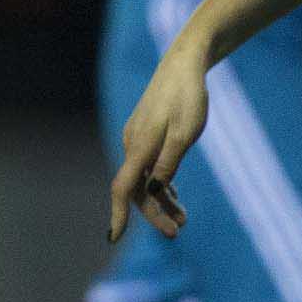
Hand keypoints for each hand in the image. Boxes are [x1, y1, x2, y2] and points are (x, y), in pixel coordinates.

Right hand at [108, 45, 208, 240]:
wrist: (184, 64)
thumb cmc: (188, 97)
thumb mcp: (185, 133)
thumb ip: (169, 163)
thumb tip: (156, 191)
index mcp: (140, 146)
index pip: (123, 187)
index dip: (118, 214)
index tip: (114, 238)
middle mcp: (133, 144)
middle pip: (136, 189)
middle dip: (154, 213)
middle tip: (178, 231)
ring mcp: (138, 139)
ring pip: (144, 179)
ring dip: (161, 201)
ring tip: (184, 219)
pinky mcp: (146, 134)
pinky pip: (148, 167)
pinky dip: (161, 184)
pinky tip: (174, 196)